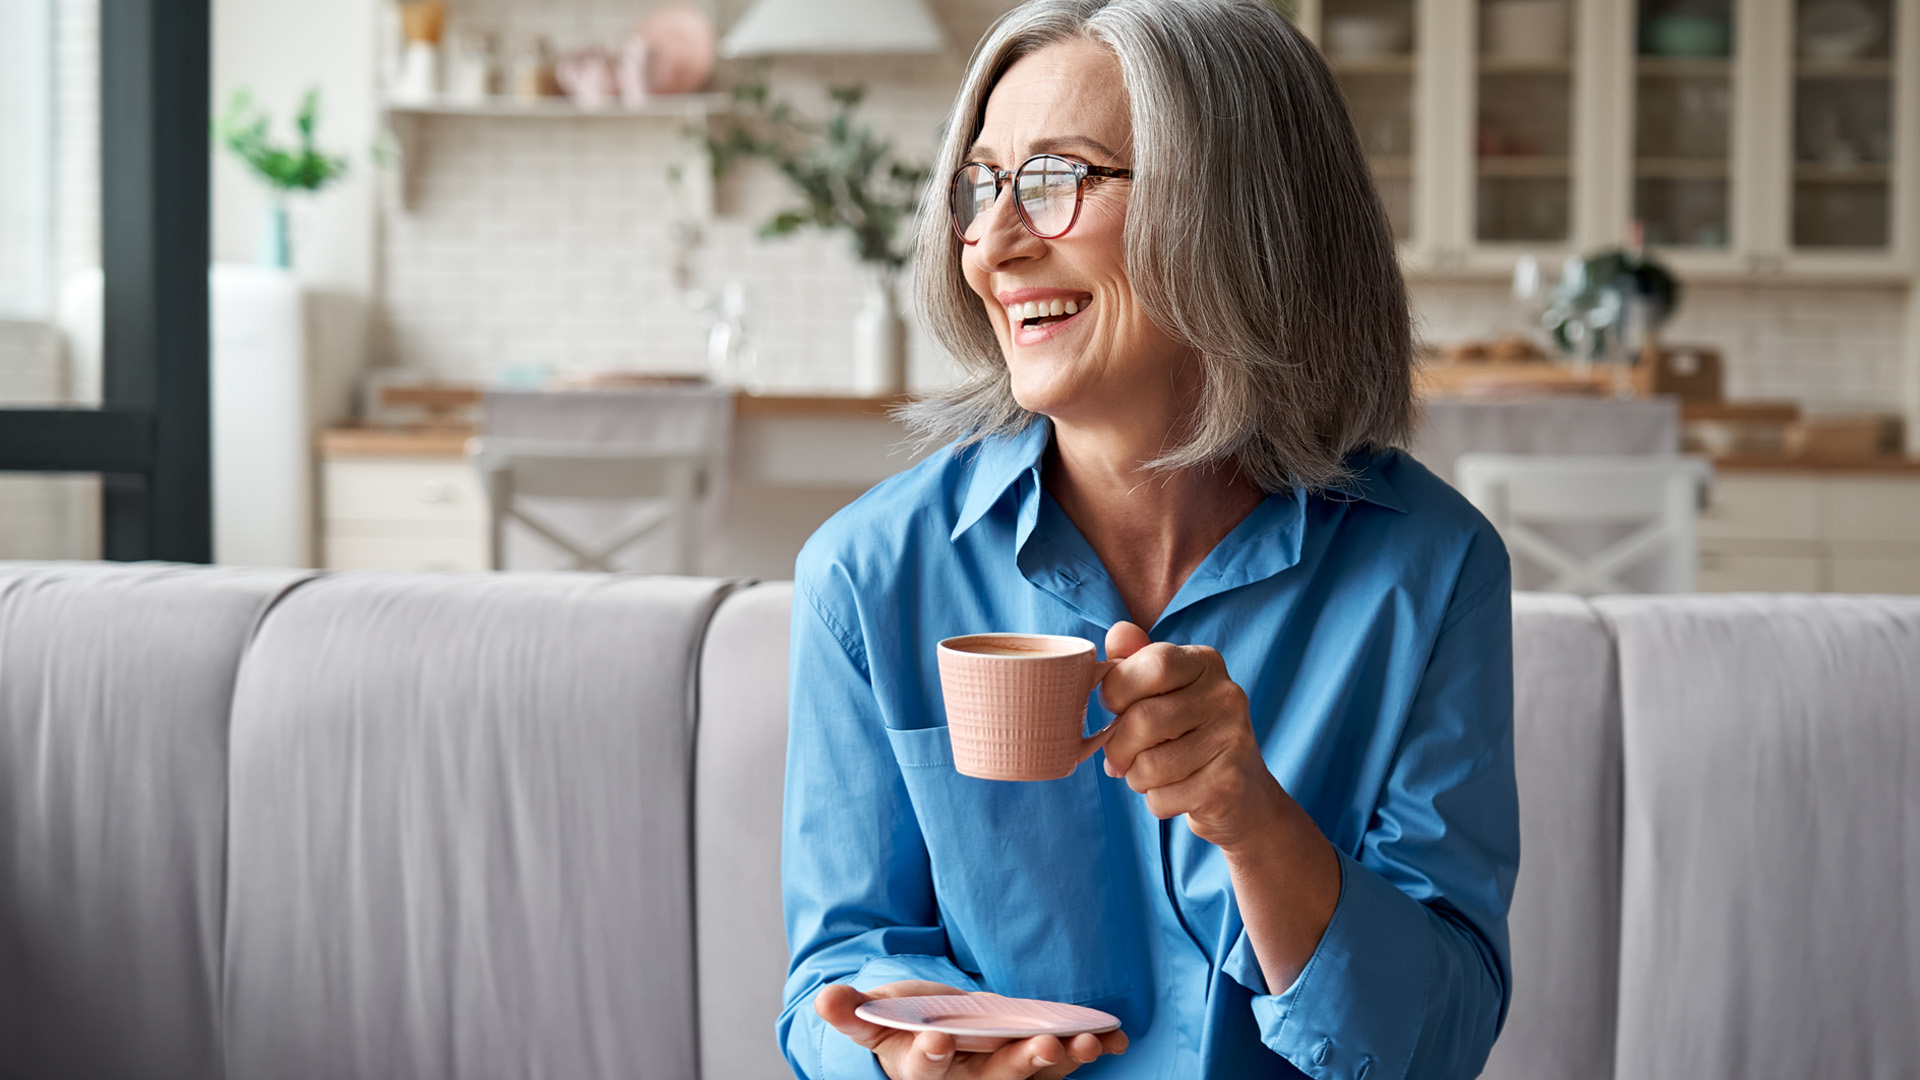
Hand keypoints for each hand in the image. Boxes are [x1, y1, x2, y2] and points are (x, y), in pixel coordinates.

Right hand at [815, 981, 1126, 1079]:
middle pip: (996, 1079)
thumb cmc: (905, 1023)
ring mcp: (1006, 1071)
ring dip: (1064, 1058)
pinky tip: (1114, 1037)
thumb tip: (824, 997)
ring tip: (1087, 1041)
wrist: (936, 1032)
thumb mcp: (875, 1016)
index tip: (939, 1041)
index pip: (926, 1070)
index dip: (931, 1057)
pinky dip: (1090, 1048)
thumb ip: (853, 1011)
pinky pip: (1064, 1059)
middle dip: (1021, 1064)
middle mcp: (969, 1078)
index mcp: (923, 1069)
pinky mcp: (1034, 1059)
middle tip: (1042, 1046)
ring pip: (1036, 1073)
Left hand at [1098, 621, 1282, 850]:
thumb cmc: (1188, 734)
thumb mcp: (1164, 691)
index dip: (1117, 690)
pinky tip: (1175, 792)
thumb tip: (1117, 632)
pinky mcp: (1228, 785)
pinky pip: (1162, 798)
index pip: (1152, 664)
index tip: (1115, 707)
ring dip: (1135, 778)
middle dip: (1117, 747)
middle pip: (1142, 720)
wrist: (1243, 795)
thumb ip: (1136, 661)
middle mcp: (1227, 696)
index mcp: (1206, 663)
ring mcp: (1233, 740)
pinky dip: (1155, 801)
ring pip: (1148, 766)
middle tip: (1121, 756)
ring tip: (1150, 774)